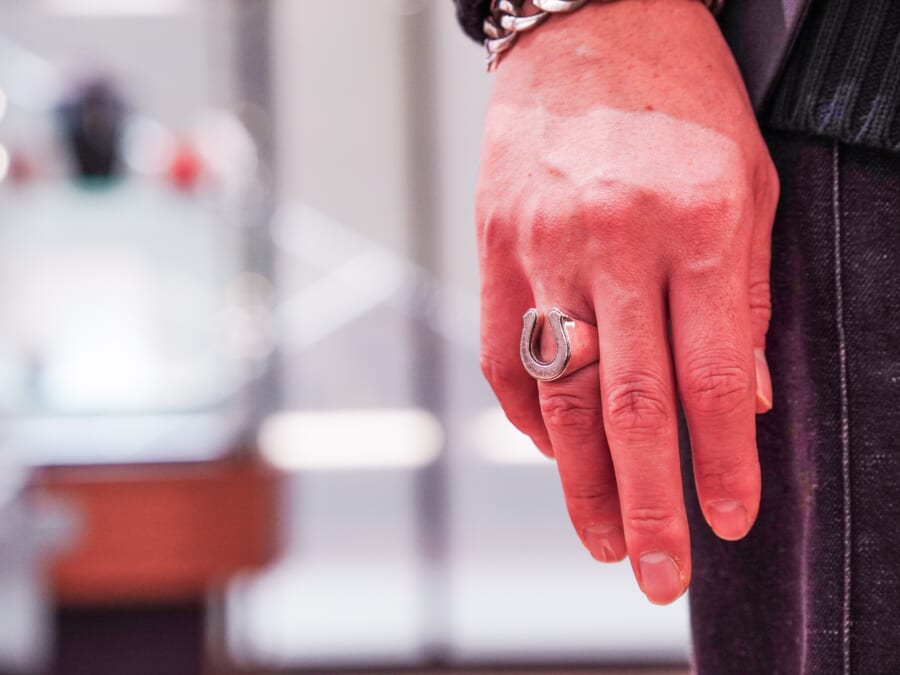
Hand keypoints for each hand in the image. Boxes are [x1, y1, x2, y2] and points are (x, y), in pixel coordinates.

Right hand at [476, 0, 777, 603]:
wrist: (586, 25)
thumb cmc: (680, 97)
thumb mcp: (748, 182)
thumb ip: (746, 297)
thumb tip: (742, 401)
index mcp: (695, 225)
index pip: (709, 377)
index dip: (722, 464)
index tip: (728, 522)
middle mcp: (612, 244)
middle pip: (629, 405)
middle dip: (646, 505)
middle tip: (655, 574)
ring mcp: (542, 249)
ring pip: (560, 392)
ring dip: (581, 479)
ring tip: (601, 538)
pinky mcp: (494, 250)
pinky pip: (506, 355)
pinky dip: (528, 416)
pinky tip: (553, 453)